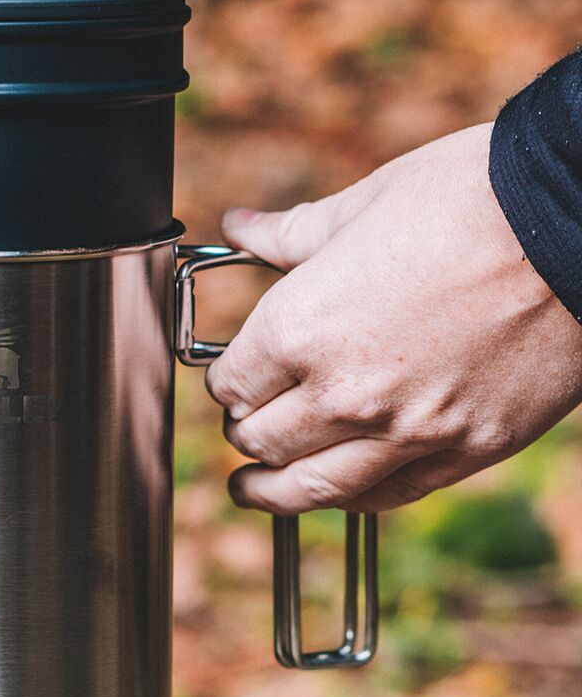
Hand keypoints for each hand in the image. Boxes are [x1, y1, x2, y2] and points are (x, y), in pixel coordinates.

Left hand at [206, 123, 581, 514]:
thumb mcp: (362, 204)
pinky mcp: (468, 449)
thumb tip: (237, 227)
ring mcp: (408, 430)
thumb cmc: (468, 198)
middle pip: (262, 440)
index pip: (231, 384)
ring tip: (252, 492)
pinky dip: (352, 498)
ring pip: (314, 487)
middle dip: (246, 432)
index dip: (227, 381)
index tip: (236, 378)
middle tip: (246, 427)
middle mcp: (343, 392)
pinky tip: (337, 494)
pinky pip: (389, 495)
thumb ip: (288, 234)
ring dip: (272, 492)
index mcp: (300, 328)